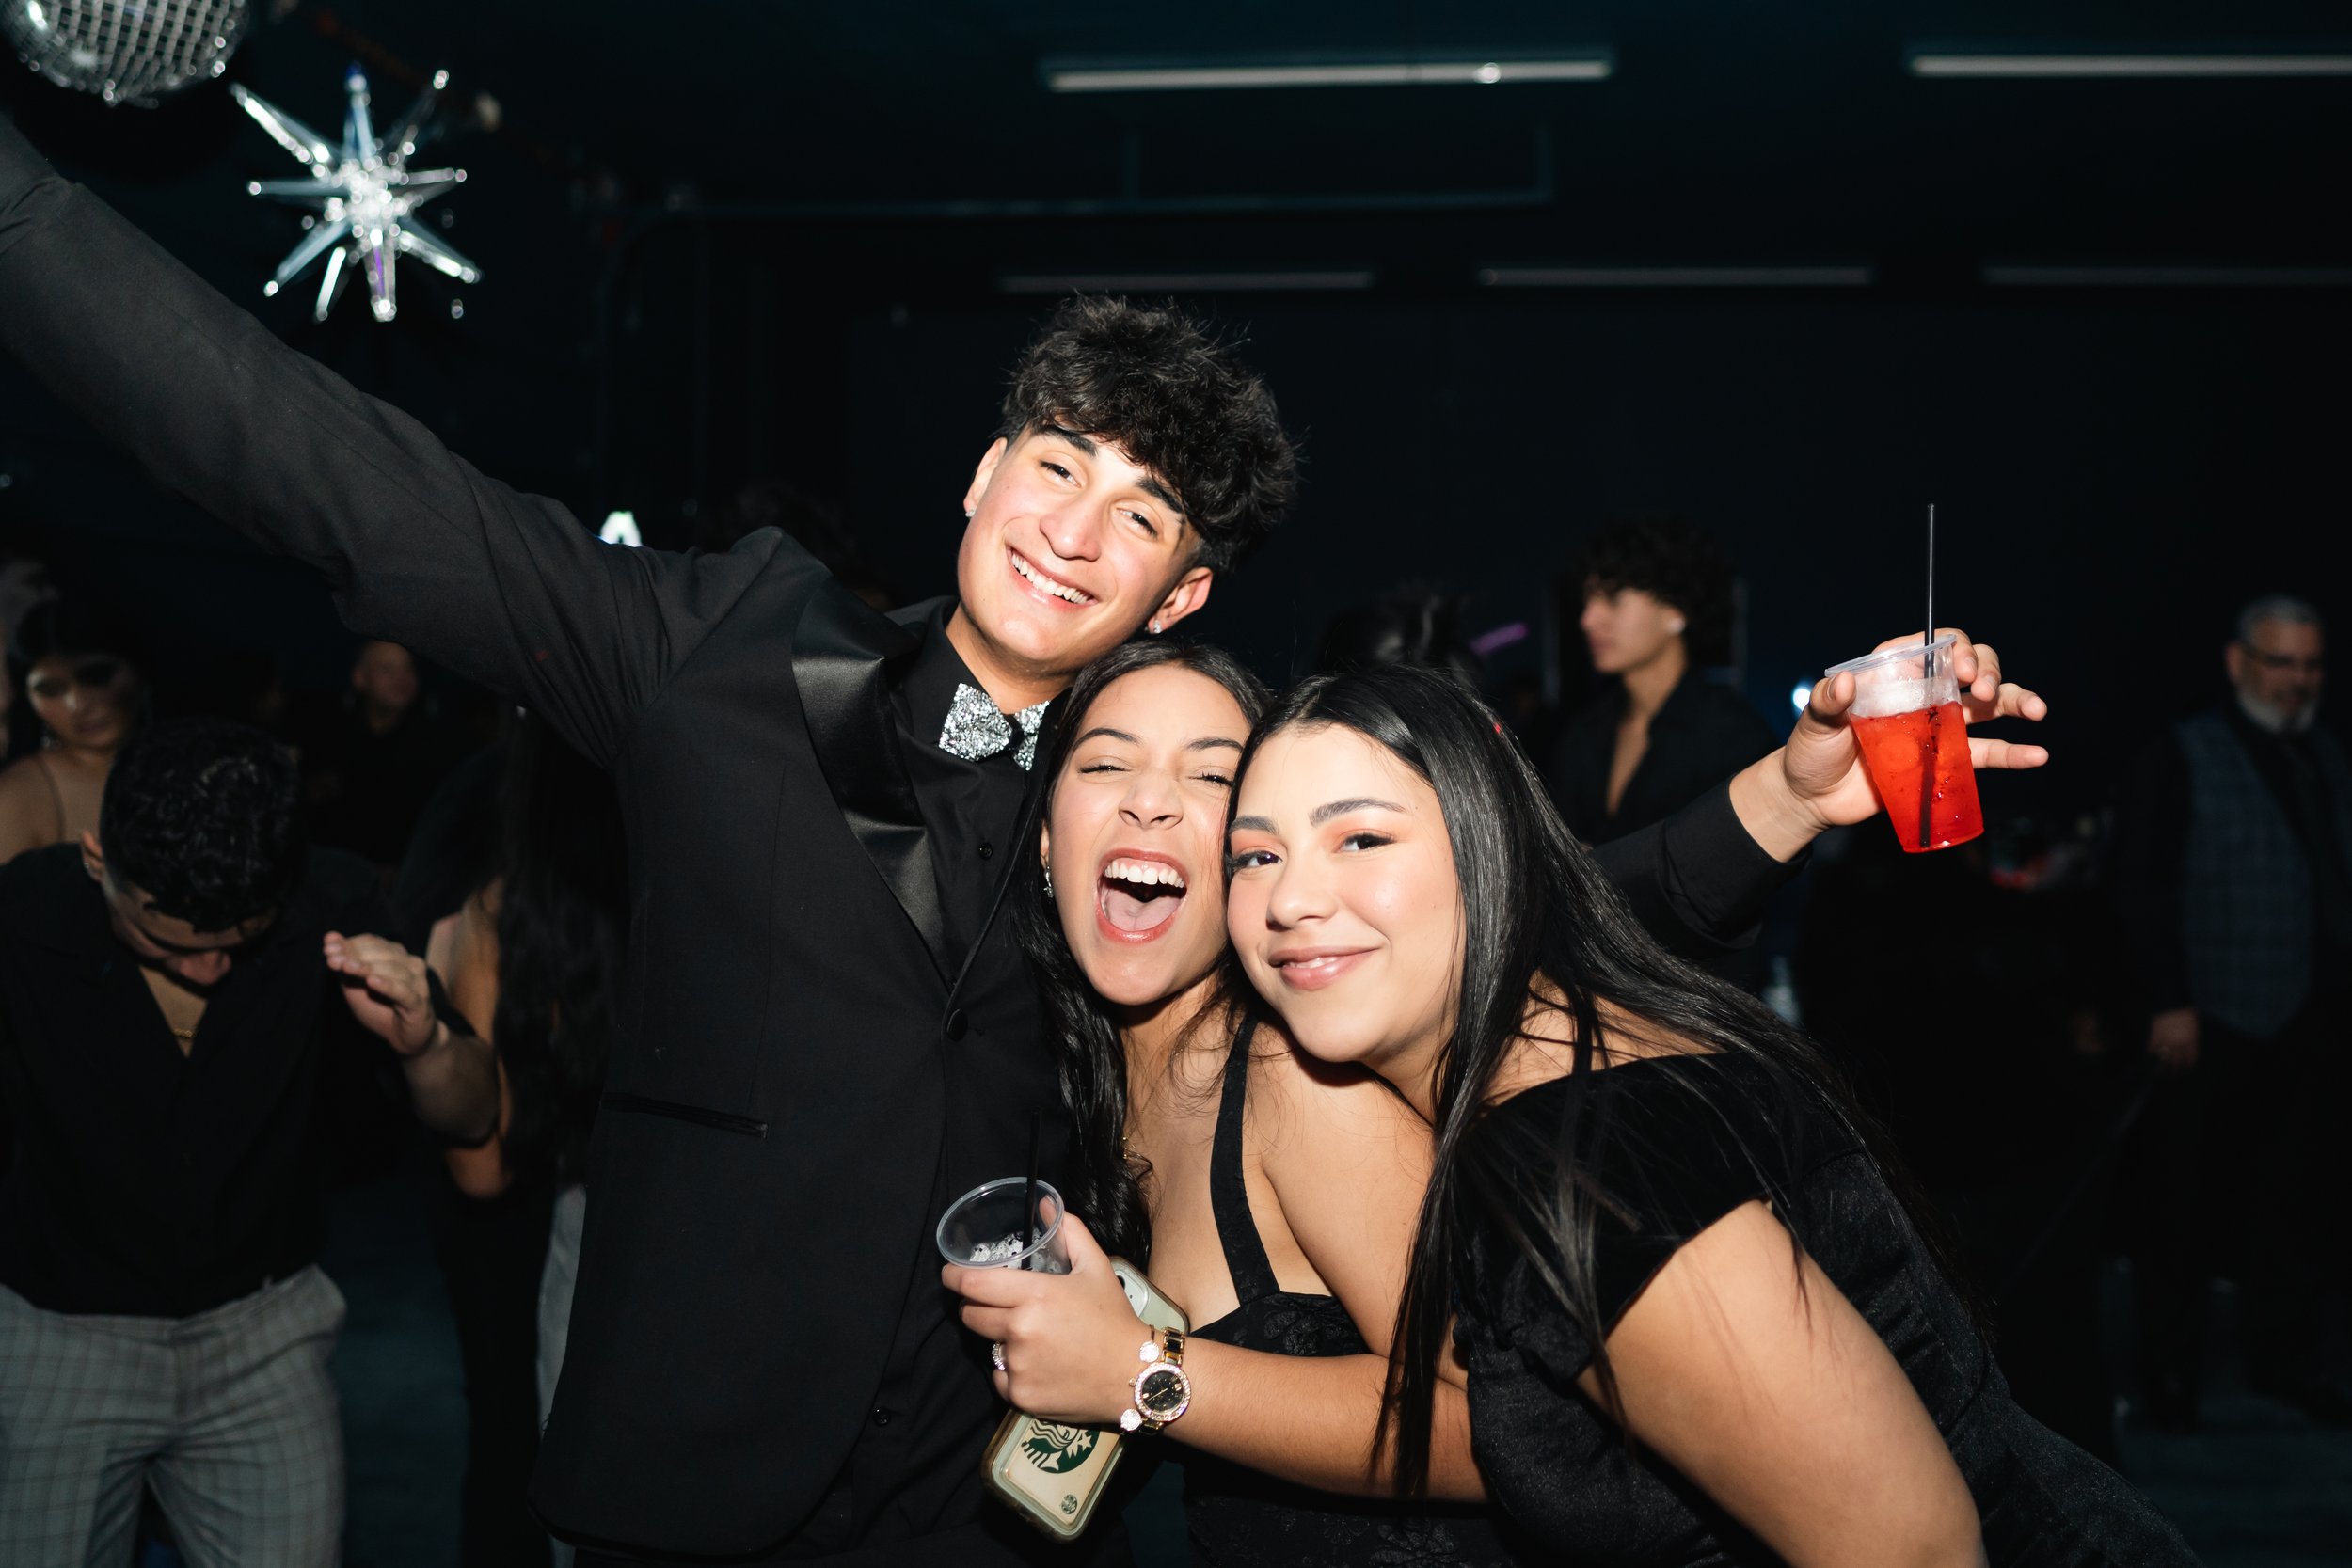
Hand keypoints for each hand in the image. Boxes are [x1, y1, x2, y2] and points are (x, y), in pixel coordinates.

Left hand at [325, 932, 442, 1056]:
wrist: (404, 1038)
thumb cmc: (380, 1009)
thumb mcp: (355, 987)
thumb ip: (344, 964)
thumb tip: (330, 936)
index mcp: (396, 956)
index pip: (373, 943)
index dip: (350, 944)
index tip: (327, 948)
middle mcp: (411, 965)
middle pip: (383, 953)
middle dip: (355, 954)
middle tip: (332, 958)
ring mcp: (418, 982)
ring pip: (393, 970)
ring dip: (367, 967)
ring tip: (346, 967)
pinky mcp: (419, 1002)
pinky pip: (403, 992)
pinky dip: (387, 986)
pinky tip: (371, 982)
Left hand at [942, 1213, 1147, 1426]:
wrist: (1134, 1375)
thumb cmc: (1114, 1319)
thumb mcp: (1096, 1267)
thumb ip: (1069, 1232)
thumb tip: (1045, 1204)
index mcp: (1035, 1295)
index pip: (973, 1284)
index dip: (955, 1278)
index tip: (950, 1275)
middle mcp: (1020, 1330)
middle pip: (972, 1316)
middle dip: (978, 1308)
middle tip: (1002, 1308)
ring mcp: (1018, 1365)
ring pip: (989, 1347)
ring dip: (1001, 1340)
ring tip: (1035, 1340)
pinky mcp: (1019, 1395)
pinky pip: (1000, 1377)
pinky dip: (1012, 1372)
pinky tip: (1040, 1366)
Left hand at [1731, 628, 2048, 858]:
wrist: (1813, 798)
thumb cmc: (1811, 751)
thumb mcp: (1814, 723)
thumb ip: (1828, 702)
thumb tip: (1845, 683)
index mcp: (1895, 672)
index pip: (1937, 645)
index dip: (1958, 649)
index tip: (1962, 669)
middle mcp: (1923, 693)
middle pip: (1971, 669)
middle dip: (1989, 672)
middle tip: (1984, 691)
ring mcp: (1937, 726)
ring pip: (1988, 706)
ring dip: (2016, 701)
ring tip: (2036, 709)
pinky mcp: (1944, 760)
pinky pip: (1985, 753)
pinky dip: (2013, 753)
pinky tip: (2037, 754)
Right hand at [2147, 1007, 2198, 1072]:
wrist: (2172, 1002)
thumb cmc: (2185, 1012)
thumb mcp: (2193, 1026)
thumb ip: (2191, 1038)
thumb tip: (2187, 1048)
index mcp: (2192, 1042)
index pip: (2191, 1059)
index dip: (2188, 1066)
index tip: (2185, 1070)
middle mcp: (2180, 1045)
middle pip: (2177, 1063)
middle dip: (2174, 1071)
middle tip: (2171, 1075)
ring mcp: (2167, 1042)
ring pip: (2163, 1060)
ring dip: (2160, 1068)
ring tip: (2158, 1072)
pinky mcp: (2155, 1037)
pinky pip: (2151, 1050)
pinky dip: (2149, 1055)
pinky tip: (2147, 1058)